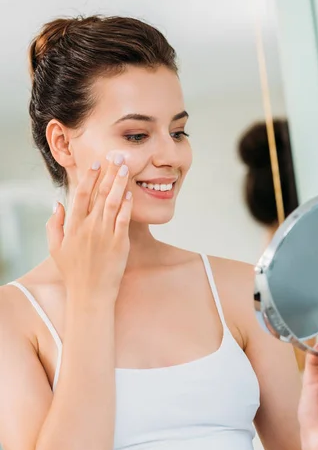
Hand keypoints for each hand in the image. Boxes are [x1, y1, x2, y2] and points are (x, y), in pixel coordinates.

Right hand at [46, 153, 132, 299]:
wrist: (90, 294)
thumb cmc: (73, 272)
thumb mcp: (55, 248)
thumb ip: (54, 224)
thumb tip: (57, 203)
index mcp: (73, 226)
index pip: (81, 193)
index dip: (89, 176)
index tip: (96, 163)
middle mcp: (89, 227)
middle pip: (100, 193)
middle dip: (109, 172)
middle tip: (116, 155)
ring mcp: (105, 234)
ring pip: (113, 202)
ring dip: (120, 182)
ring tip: (125, 167)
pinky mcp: (119, 243)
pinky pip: (124, 219)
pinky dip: (127, 204)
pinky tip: (130, 192)